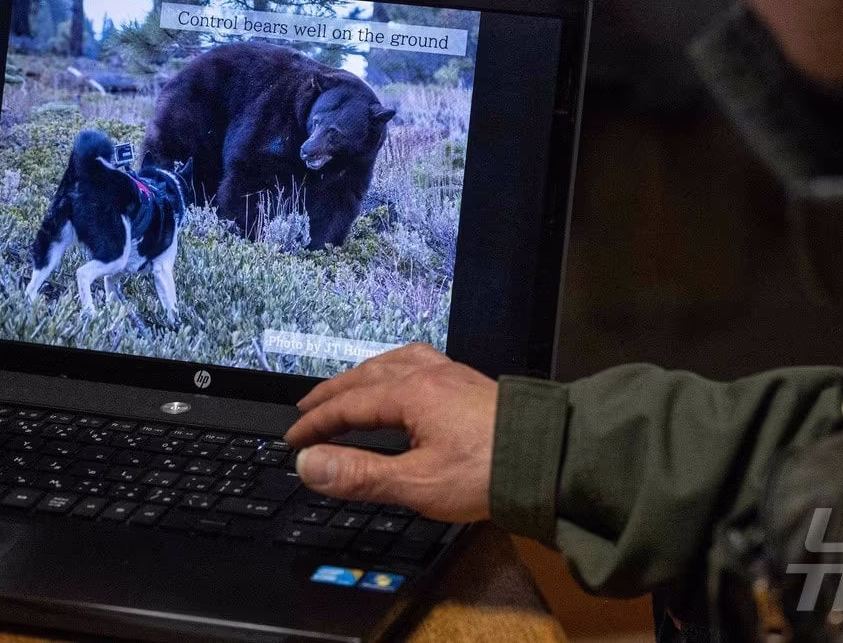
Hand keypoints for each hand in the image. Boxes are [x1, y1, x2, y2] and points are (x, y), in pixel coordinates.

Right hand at [285, 344, 497, 522]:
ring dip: (362, 376)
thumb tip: (310, 464)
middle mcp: (429, 375)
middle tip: (306, 410)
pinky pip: (420, 361)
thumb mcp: (416, 482)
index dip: (315, 424)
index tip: (293, 440)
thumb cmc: (489, 472)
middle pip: (366, 376)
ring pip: (394, 362)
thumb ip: (360, 473)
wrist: (549, 459)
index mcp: (411, 394)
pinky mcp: (470, 383)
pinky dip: (394, 368)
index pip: (348, 405)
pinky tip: (403, 378)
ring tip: (347, 388)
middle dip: (332, 394)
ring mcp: (452, 375)